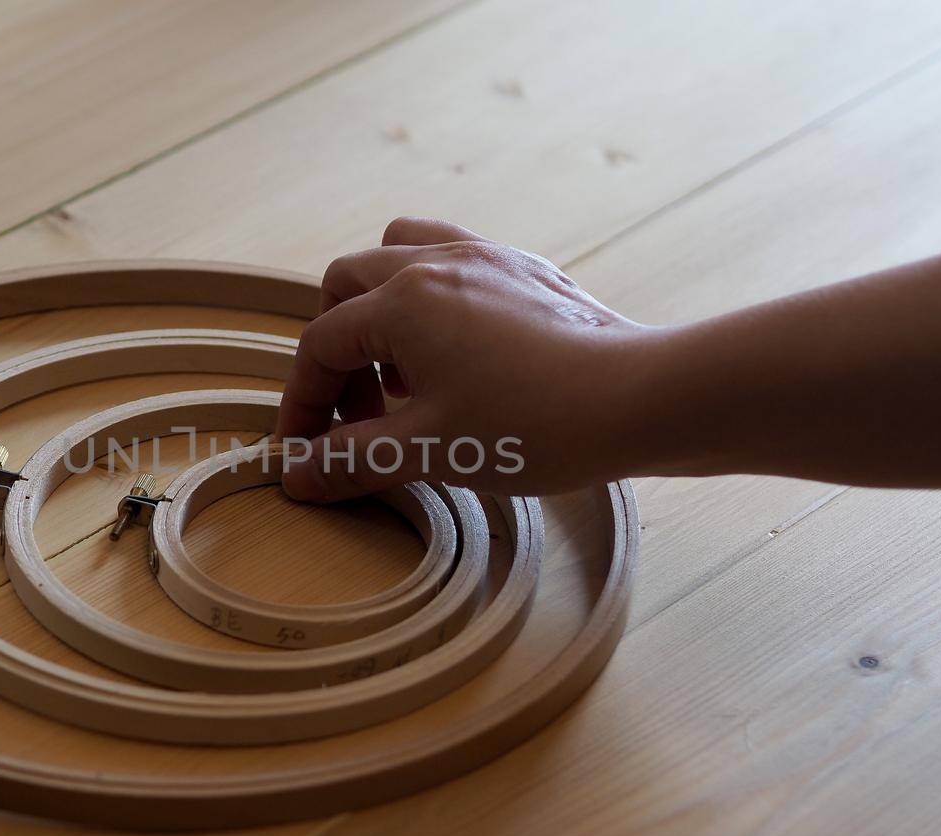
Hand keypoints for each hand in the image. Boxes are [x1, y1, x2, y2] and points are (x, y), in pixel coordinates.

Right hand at [275, 217, 669, 500]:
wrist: (643, 396)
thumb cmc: (538, 423)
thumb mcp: (431, 449)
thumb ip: (354, 458)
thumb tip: (297, 474)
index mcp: (403, 301)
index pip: (321, 344)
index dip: (304, 402)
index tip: (306, 451)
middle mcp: (436, 261)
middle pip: (348, 285)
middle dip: (336, 350)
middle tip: (355, 414)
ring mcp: (485, 257)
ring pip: (399, 255)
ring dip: (379, 311)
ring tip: (402, 378)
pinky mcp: (526, 270)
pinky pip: (453, 261)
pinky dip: (431, 301)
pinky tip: (457, 358)